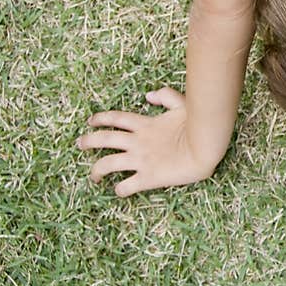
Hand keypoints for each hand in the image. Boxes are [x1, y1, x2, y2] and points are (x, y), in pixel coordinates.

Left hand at [77, 87, 215, 196]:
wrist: (205, 147)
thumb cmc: (197, 125)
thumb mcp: (182, 104)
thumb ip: (166, 96)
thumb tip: (149, 95)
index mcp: (145, 125)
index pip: (116, 118)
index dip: (101, 118)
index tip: (91, 121)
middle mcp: (137, 142)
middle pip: (104, 139)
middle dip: (88, 141)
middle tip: (80, 144)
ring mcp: (140, 160)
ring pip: (107, 164)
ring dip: (96, 170)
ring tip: (93, 176)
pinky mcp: (147, 177)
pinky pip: (126, 186)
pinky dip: (120, 190)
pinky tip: (119, 191)